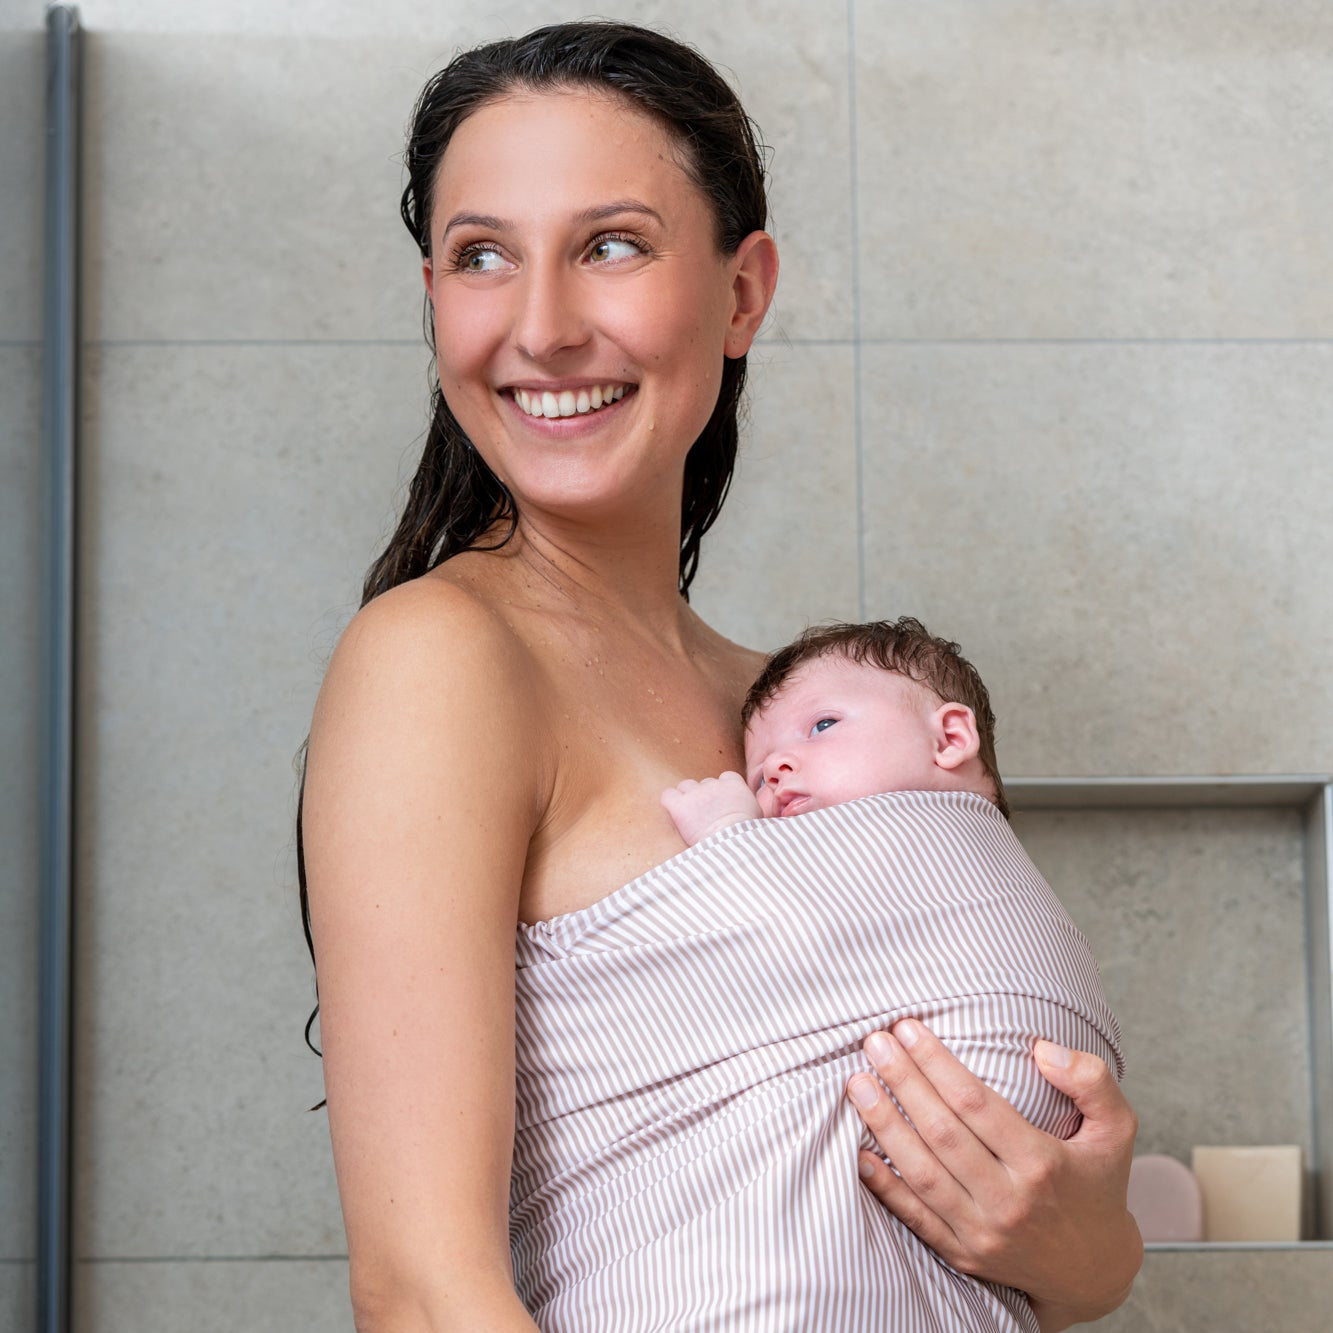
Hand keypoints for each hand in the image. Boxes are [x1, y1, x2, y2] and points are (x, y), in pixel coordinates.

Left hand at [661, 772, 762, 845]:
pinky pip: (668, 796)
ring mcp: (695, 794)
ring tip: (691, 816)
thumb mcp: (758, 816)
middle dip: (705, 797)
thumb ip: (748, 805)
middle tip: (707, 816)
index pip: (725, 778)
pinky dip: (670, 803)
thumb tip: (748, 809)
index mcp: (734, 784)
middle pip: (705, 784)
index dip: (722, 790)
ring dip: (687, 798)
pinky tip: (676, 814)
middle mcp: (713, 785)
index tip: (722, 805)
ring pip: (686, 786)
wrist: (732, 845)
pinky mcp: (679, 806)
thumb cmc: (748, 837)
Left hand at [846, 1020, 1140, 1330]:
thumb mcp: (1116, 1130)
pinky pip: (915, 1217)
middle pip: (941, 1133)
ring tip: (857, 1083)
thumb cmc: (1097, 1185)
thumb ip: (1092, 1080)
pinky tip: (858, 1153)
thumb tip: (1042, 1048)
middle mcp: (1009, 1200)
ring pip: (921, 1173)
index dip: (936, 1063)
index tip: (908, 1029)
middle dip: (902, 1082)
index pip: (976, 1103)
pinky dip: (883, 1186)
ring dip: (883, 1125)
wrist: (1094, 1270)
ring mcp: (983, 1232)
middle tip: (873, 1043)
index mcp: (1042, 1163)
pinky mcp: (963, 1254)